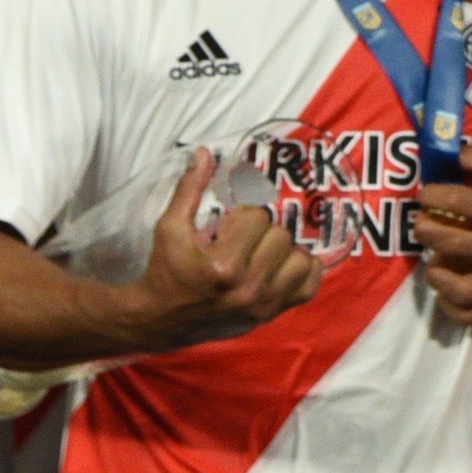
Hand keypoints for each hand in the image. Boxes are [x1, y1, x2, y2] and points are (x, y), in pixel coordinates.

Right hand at [128, 146, 320, 345]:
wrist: (161, 319)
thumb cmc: (166, 270)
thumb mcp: (170, 228)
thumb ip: (189, 189)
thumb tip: (206, 153)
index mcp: (223, 266)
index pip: (258, 217)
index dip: (243, 214)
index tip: (227, 225)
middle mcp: (249, 288)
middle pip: (281, 235)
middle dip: (261, 231)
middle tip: (240, 239)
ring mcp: (265, 304)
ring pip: (301, 258)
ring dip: (283, 250)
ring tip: (258, 252)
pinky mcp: (274, 314)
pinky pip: (311, 284)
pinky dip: (301, 271)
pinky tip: (279, 267)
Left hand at [414, 143, 471, 331]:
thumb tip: (455, 153)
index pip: (460, 200)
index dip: (433, 195)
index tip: (425, 195)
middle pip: (451, 243)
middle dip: (425, 231)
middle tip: (421, 226)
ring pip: (458, 288)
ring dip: (436, 273)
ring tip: (434, 262)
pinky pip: (467, 314)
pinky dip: (448, 305)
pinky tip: (446, 287)